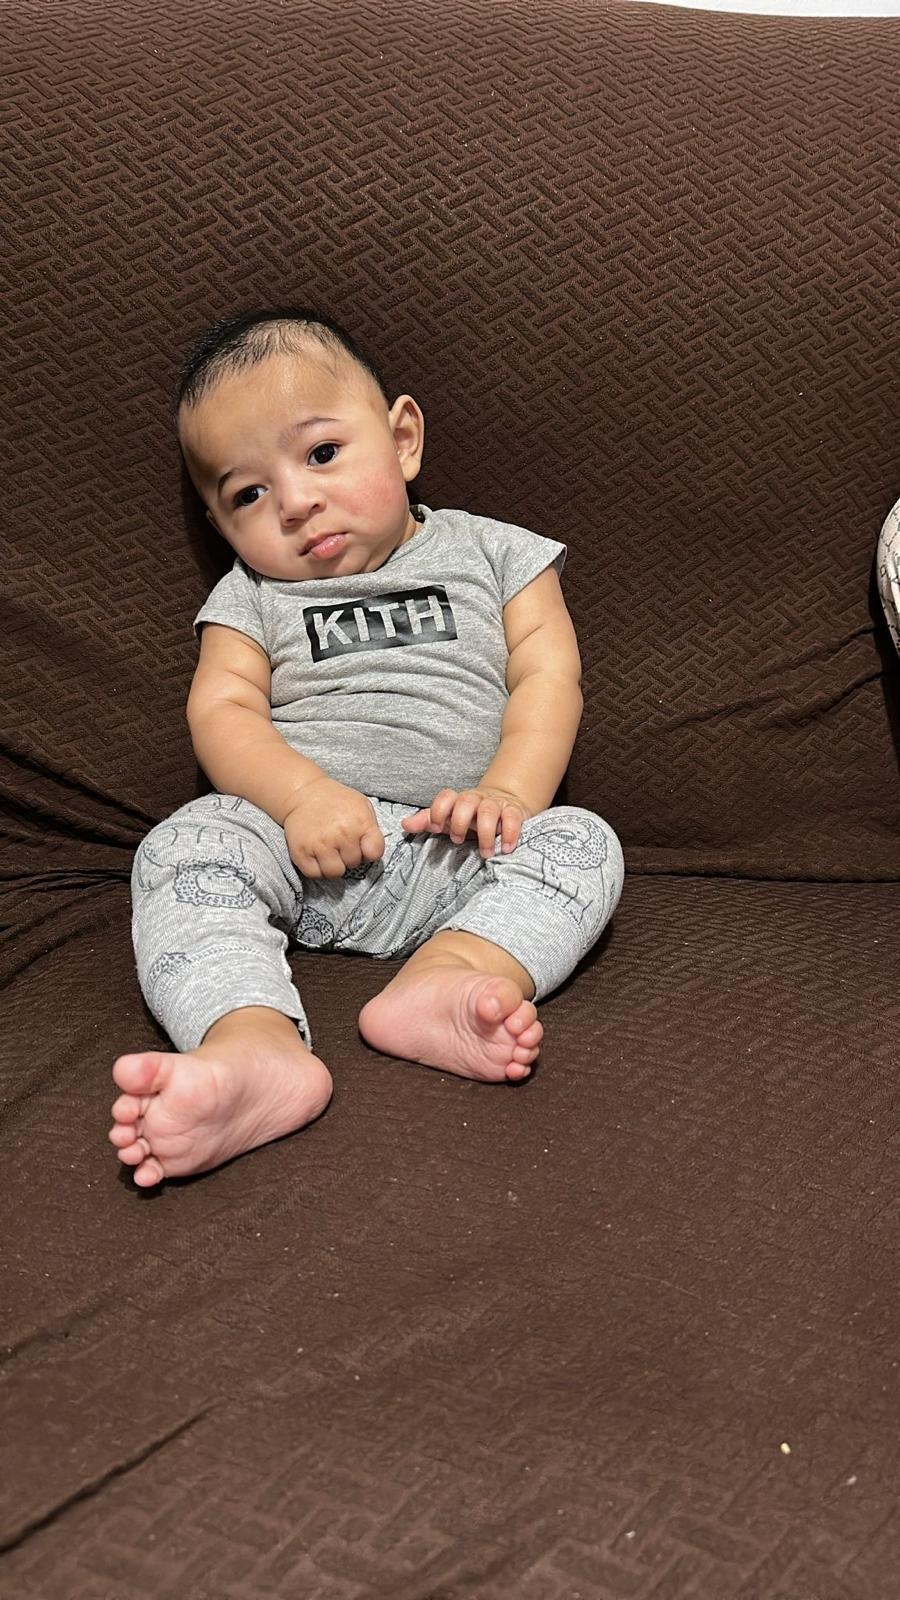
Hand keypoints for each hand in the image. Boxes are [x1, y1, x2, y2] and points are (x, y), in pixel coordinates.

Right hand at [283, 778, 384, 878]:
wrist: (303, 792)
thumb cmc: (335, 800)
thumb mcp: (362, 806)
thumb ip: (371, 830)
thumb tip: (372, 853)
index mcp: (360, 823)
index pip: (375, 853)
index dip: (369, 853)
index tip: (362, 847)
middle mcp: (341, 834)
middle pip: (353, 864)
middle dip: (348, 857)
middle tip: (340, 845)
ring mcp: (320, 844)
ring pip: (334, 873)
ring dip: (333, 866)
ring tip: (330, 852)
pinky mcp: (301, 852)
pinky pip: (314, 874)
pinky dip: (316, 869)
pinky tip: (317, 855)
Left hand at [402, 787, 529, 856]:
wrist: (506, 801)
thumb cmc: (472, 816)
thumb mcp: (449, 818)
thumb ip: (427, 821)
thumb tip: (404, 825)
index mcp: (458, 801)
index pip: (446, 797)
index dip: (438, 811)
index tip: (436, 829)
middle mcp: (476, 800)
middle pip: (466, 802)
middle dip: (459, 822)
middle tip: (458, 841)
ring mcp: (496, 804)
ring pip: (488, 811)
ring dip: (485, 834)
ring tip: (485, 854)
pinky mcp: (514, 811)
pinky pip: (512, 818)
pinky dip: (509, 834)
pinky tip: (505, 849)